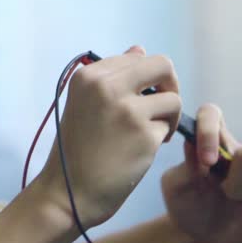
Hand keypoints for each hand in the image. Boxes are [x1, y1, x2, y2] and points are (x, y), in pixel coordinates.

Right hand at [37, 46, 181, 228]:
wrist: (68, 193)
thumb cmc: (77, 149)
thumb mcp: (85, 104)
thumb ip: (112, 76)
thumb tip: (139, 49)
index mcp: (89, 76)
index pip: (136, 58)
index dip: (144, 79)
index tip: (137, 99)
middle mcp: (107, 86)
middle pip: (163, 66)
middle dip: (169, 85)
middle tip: (162, 107)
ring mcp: (127, 110)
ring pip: (173, 98)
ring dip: (167, 117)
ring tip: (148, 134)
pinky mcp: (144, 135)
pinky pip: (168, 127)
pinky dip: (159, 139)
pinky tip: (139, 152)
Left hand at [161, 104, 241, 242]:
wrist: (198, 234)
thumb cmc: (184, 203)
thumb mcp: (176, 185)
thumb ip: (184, 167)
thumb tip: (195, 144)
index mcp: (210, 143)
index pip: (211, 114)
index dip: (209, 132)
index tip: (207, 162)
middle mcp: (237, 152)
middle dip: (237, 184)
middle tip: (226, 196)